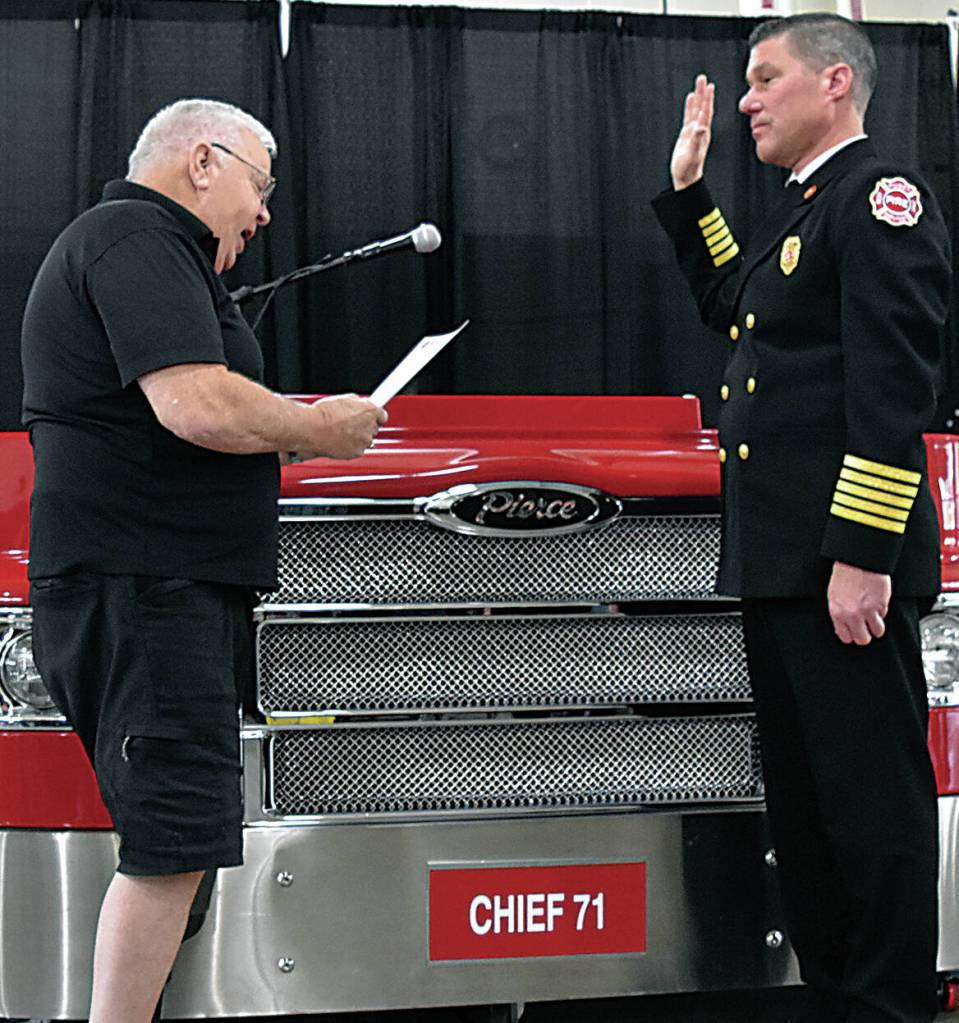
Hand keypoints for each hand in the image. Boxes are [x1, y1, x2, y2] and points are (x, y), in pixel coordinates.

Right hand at [304, 393, 387, 459]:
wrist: (312, 429)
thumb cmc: (324, 414)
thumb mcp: (343, 399)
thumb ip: (357, 403)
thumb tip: (360, 404)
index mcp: (370, 411)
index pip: (382, 415)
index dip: (374, 415)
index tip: (370, 416)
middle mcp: (370, 427)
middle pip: (374, 428)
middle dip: (364, 425)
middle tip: (350, 423)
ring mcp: (364, 441)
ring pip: (366, 440)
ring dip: (357, 437)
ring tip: (341, 432)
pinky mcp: (357, 452)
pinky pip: (358, 449)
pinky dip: (351, 446)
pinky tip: (340, 440)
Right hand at [670, 74, 714, 190]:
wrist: (686, 177)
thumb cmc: (689, 169)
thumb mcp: (692, 154)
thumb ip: (697, 140)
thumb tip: (701, 126)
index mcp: (703, 133)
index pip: (706, 112)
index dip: (707, 99)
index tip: (709, 86)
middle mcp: (700, 129)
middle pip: (702, 107)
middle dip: (703, 93)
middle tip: (702, 78)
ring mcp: (694, 131)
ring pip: (696, 109)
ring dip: (698, 96)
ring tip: (699, 82)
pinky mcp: (687, 134)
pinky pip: (689, 116)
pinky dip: (690, 106)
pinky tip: (691, 97)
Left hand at [827, 561, 890, 645]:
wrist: (858, 561)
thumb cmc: (845, 575)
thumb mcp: (834, 595)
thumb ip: (839, 613)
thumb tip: (843, 627)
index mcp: (836, 612)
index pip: (845, 637)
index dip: (852, 636)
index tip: (855, 632)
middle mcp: (851, 614)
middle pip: (862, 639)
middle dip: (866, 634)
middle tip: (866, 627)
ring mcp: (867, 611)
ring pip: (877, 632)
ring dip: (877, 626)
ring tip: (874, 616)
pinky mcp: (880, 605)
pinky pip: (884, 616)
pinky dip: (882, 611)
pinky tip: (876, 601)